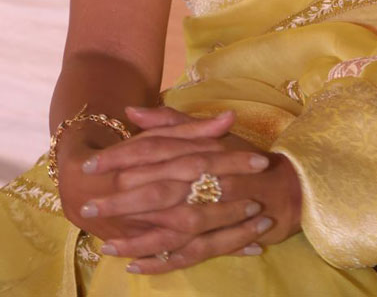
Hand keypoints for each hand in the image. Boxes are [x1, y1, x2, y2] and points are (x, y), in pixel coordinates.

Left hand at [83, 106, 302, 273]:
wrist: (287, 187)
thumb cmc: (242, 158)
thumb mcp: (209, 135)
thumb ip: (170, 122)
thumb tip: (132, 111)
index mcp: (200, 151)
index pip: (154, 152)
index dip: (120, 158)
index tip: (90, 164)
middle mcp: (205, 180)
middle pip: (156, 190)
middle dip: (120, 200)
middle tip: (88, 207)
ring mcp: (214, 211)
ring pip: (168, 226)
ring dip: (135, 237)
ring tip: (103, 244)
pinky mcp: (220, 238)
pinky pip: (186, 254)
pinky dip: (160, 261)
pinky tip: (134, 266)